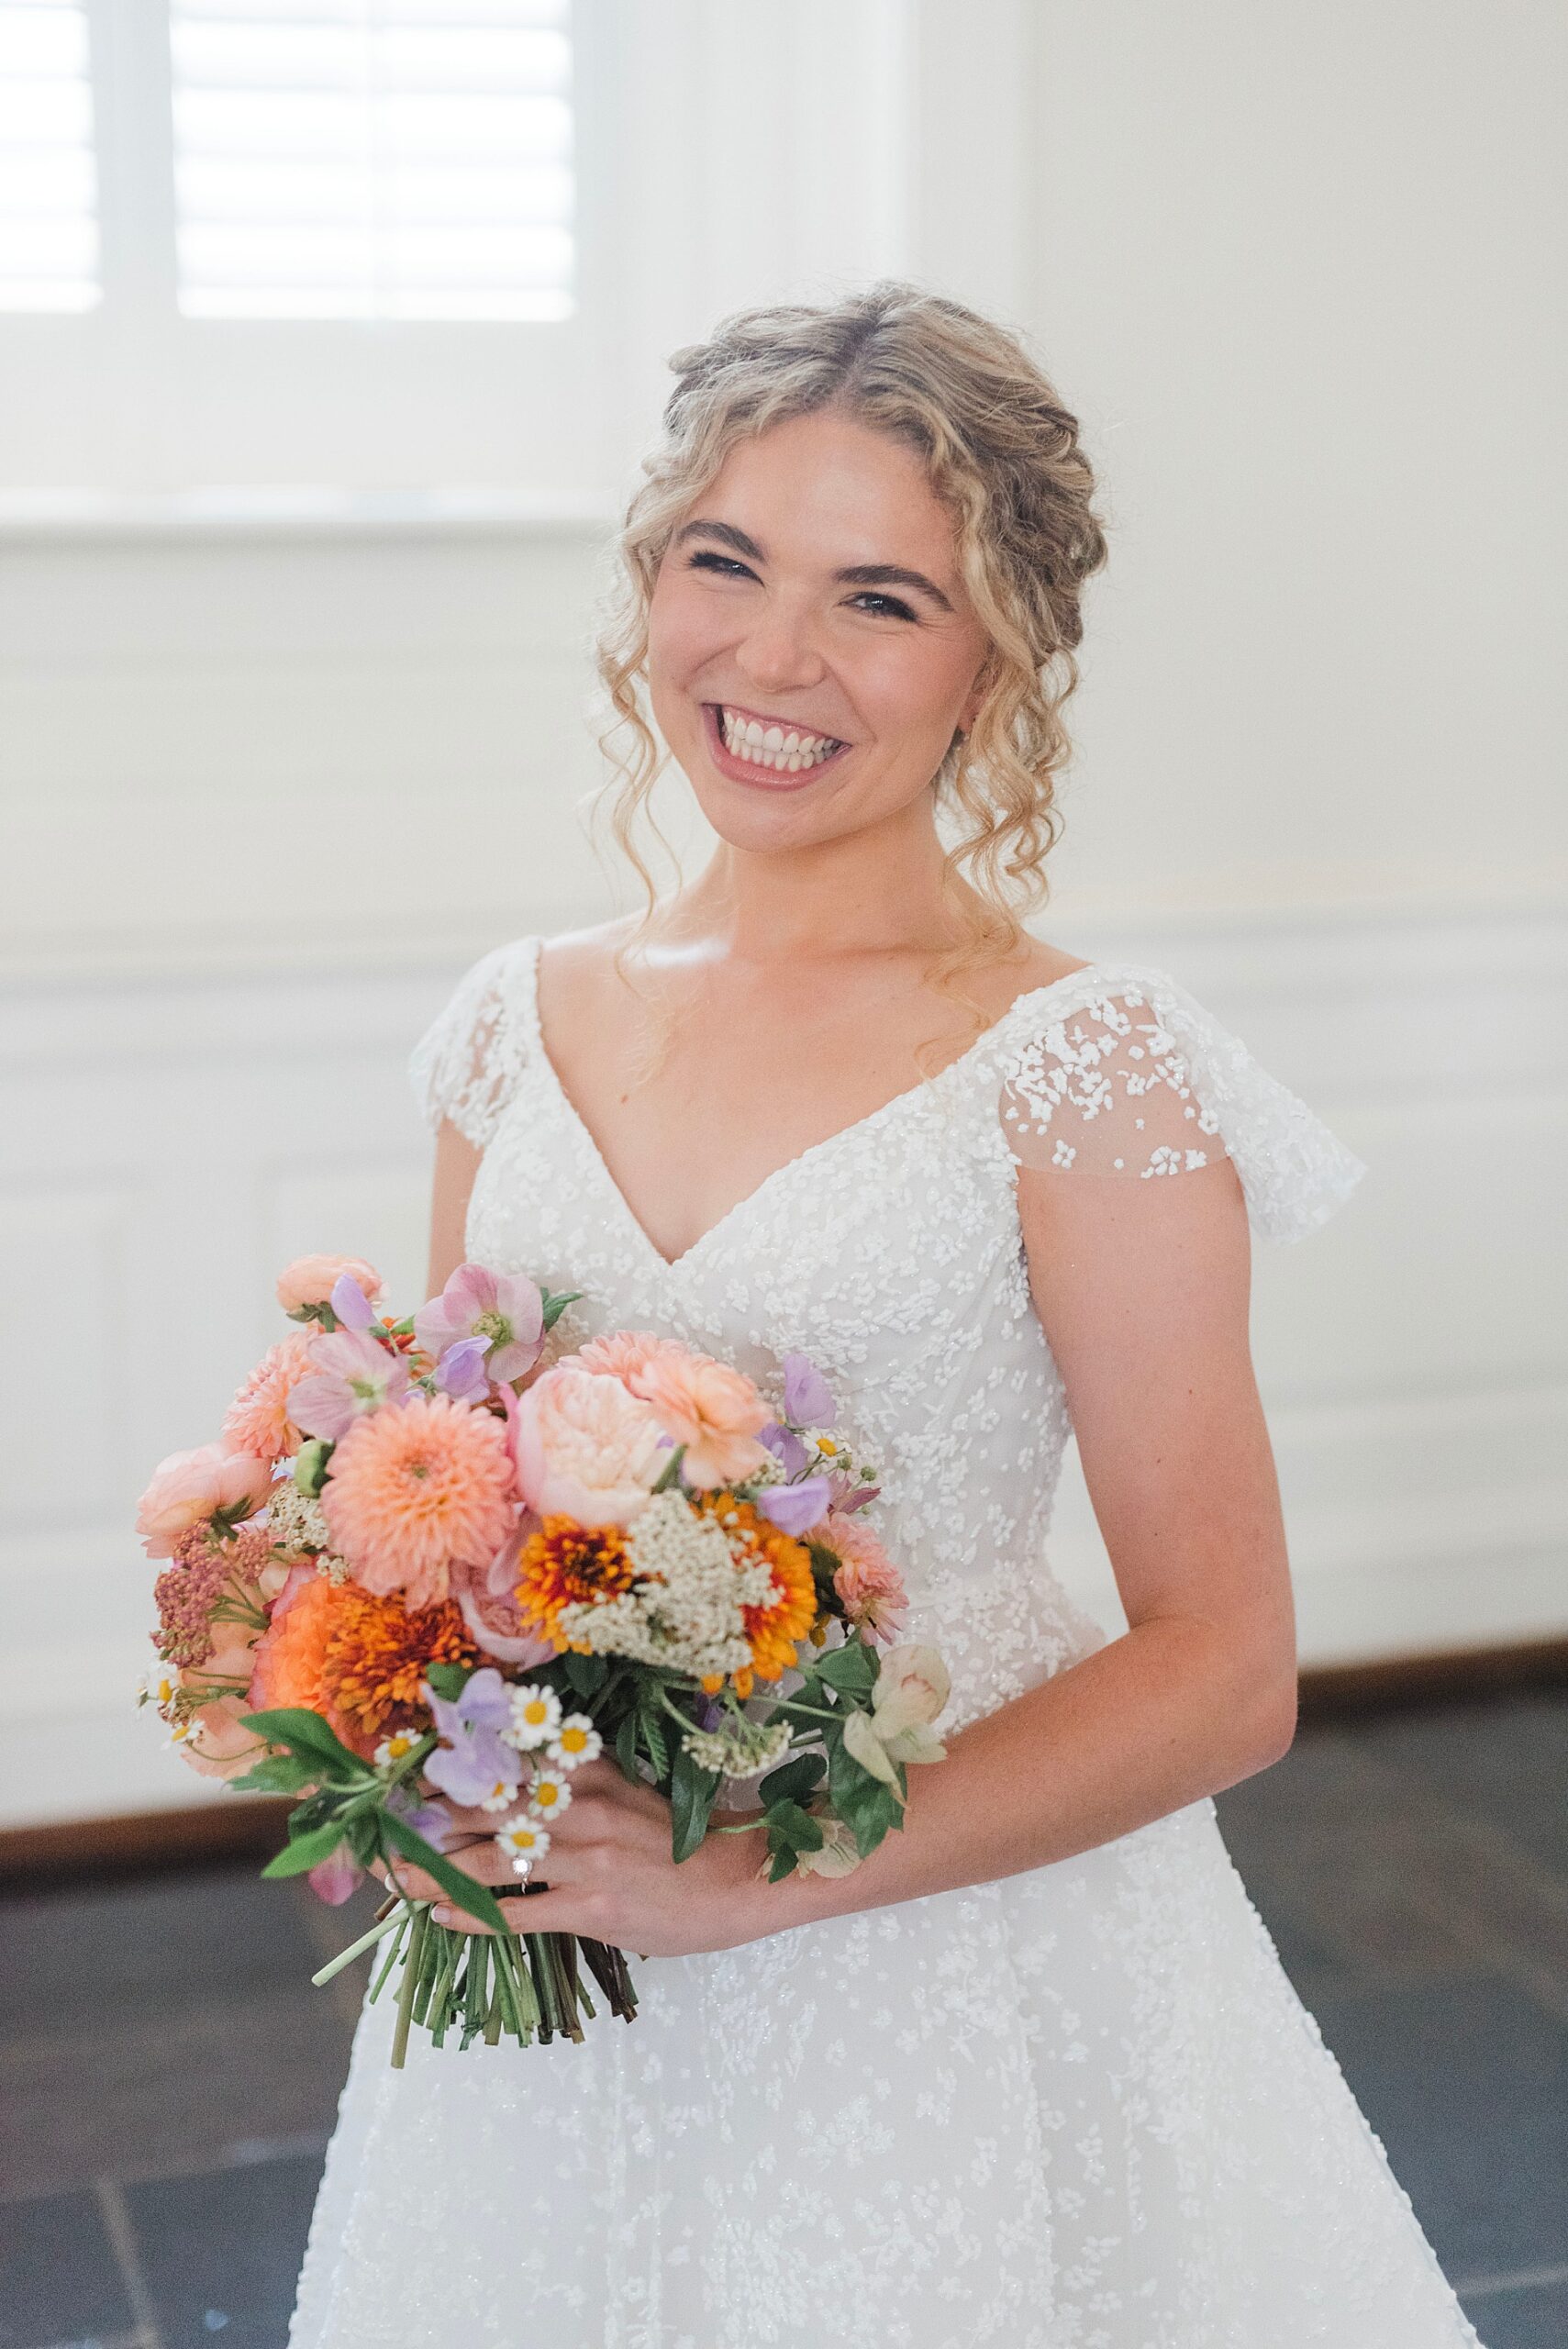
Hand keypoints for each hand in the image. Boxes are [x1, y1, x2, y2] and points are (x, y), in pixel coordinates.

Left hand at [373, 1760, 770, 1957]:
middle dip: (425, 1823)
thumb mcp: (625, 1790)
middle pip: (480, 1807)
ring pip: (486, 1860)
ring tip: (396, 1882)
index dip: (445, 1767)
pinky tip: (443, 1919)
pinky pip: (516, 1911)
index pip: (501, 1758)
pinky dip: (473, 1916)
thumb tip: (506, 1782)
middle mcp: (580, 1801)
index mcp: (586, 1767)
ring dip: (433, 1874)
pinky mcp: (592, 1903)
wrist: (735, 1880)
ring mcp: (586, 1853)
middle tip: (382, 1835)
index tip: (400, 1776)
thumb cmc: (677, 1840)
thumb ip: (571, 1781)